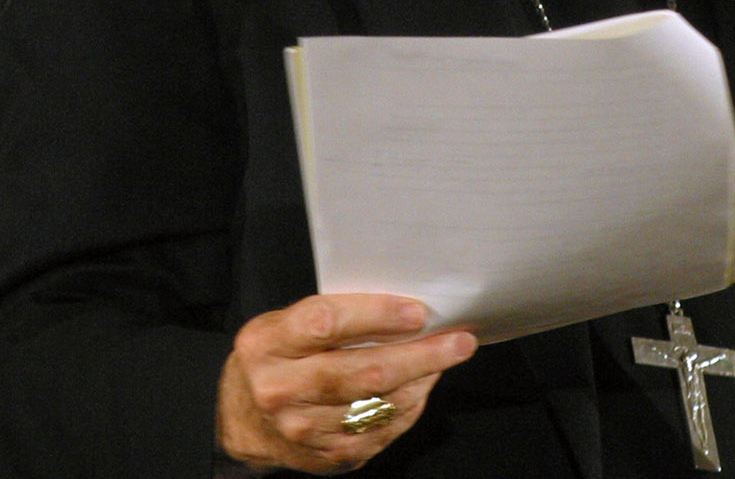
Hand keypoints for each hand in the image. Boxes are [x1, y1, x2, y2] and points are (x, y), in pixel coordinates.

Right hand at [216, 294, 477, 473]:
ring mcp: (300, 429)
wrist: (243, 416)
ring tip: (447, 357)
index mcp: (268, 343)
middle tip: (460, 340)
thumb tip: (412, 309)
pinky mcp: (322, 456)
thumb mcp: (289, 321)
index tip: (419, 312)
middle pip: (363, 372)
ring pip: (379, 405)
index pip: (327, 323)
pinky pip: (380, 431)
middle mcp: (279, 389)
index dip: (377, 316)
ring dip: (423, 380)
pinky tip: (421, 386)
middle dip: (421, 355)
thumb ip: (339, 312)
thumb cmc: (281, 354)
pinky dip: (409, 407)